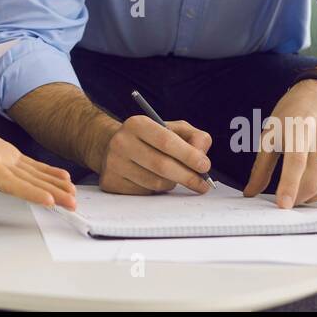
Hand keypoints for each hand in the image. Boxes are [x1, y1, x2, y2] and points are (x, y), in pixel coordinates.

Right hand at [0, 101, 77, 209]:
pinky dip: (45, 171)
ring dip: (52, 186)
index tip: (48, 200)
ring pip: (31, 177)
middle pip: (25, 184)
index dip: (28, 192)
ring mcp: (0, 161)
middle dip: (49, 194)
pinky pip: (28, 165)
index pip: (8, 182)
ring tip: (72, 193)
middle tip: (72, 203)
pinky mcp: (4, 153)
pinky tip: (60, 176)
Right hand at [96, 115, 212, 194]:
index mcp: (137, 124)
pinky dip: (157, 190)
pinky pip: (144, 193)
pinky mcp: (111, 182)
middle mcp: (121, 142)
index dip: (188, 155)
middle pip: (161, 165)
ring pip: (155, 183)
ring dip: (172, 183)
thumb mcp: (173, 129)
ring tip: (174, 176)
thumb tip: (202, 157)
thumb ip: (194, 137)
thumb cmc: (151, 139)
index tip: (205, 166)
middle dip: (187, 176)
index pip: (166, 140)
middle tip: (203, 184)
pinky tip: (155, 180)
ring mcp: (114, 163)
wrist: (113, 146)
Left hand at [243, 79, 316, 207]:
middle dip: (298, 198)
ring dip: (313, 197)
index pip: (296, 164)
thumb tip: (250, 193)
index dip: (289, 187)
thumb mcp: (271, 133)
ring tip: (301, 192)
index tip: (282, 206)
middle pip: (313, 180)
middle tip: (289, 200)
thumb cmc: (292, 113)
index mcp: (299, 130)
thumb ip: (261, 167)